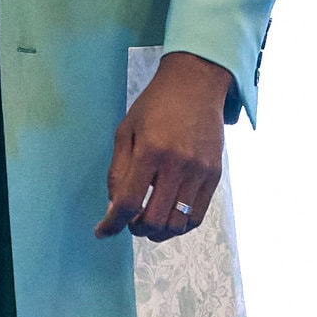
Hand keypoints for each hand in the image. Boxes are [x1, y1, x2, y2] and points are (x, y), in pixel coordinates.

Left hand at [95, 52, 227, 244]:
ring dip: (158, 232)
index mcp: (150, 151)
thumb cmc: (155, 106)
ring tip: (148, 222)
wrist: (196, 85)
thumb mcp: (126, 131)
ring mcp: (200, 171)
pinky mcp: (214, 175)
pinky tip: (168, 218)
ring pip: (177, 224)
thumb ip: (118, 172)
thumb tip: (114, 208)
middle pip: (154, 219)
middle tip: (128, 222)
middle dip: (135, 229)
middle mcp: (177, 164)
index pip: (129, 202)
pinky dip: (179, 226)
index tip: (102, 232)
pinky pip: (197, 216)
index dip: (112, 224)